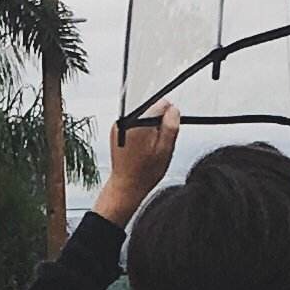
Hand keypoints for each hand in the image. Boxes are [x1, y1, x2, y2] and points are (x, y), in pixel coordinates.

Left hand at [95, 102, 181, 224]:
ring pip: (142, 116)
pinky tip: (140, 148)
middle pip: (150, 109)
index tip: (167, 131)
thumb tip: (173, 109)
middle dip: (158, 123)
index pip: (161, 104)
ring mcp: (119, 125)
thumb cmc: (145, 173)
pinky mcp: (116, 131)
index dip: (169, 117)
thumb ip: (171, 126)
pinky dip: (139, 132)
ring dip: (148, 128)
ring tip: (147, 148)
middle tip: (157, 144)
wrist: (126, 185)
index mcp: (139, 123)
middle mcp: (127, 121)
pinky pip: (133, 124)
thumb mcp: (166, 150)